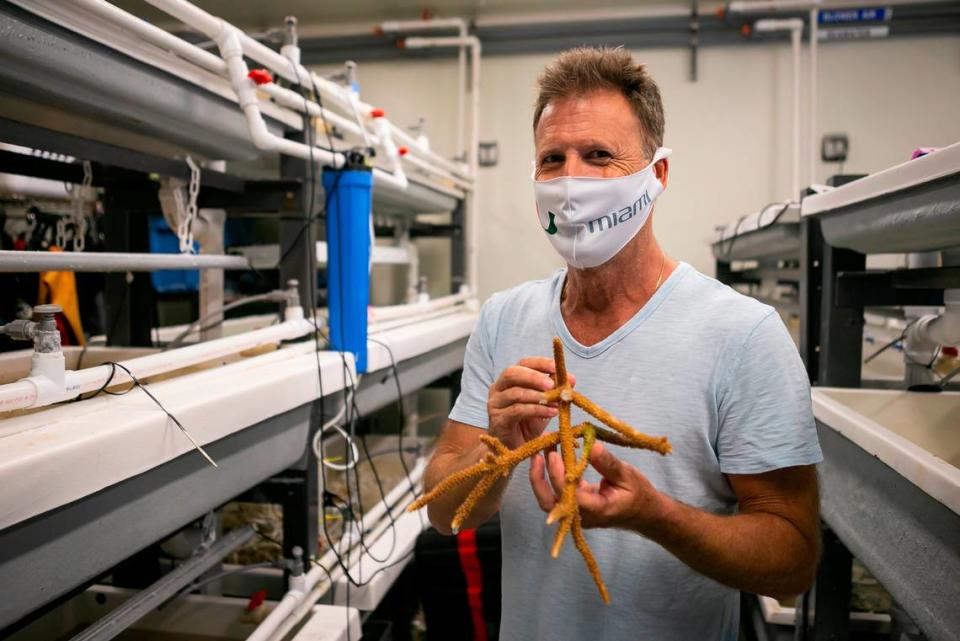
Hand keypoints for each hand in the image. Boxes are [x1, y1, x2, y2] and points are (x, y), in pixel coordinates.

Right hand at [487, 357, 575, 449]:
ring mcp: (495, 403)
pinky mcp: (497, 419)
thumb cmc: (528, 423)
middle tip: (552, 385)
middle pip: (512, 373)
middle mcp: (498, 388)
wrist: (515, 448)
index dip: (540, 363)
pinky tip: (551, 413)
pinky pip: (517, 410)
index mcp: (510, 380)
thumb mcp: (544, 404)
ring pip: (515, 393)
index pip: (523, 363)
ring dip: (538, 396)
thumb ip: (555, 390)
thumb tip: (571, 378)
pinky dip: (536, 410)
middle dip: (534, 377)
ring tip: (556, 402)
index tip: (556, 367)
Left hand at [529, 442, 664, 532]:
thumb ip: (607, 463)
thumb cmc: (639, 494)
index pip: (570, 495)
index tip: (554, 454)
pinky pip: (557, 493)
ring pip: (549, 499)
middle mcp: (582, 516)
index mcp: (597, 510)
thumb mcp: (627, 475)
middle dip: (539, 479)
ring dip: (542, 476)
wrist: (645, 513)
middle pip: (550, 503)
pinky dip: (552, 475)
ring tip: (542, 451)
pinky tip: (553, 455)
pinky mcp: (574, 506)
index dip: (558, 475)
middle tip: (537, 454)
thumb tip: (591, 445)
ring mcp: (576, 514)